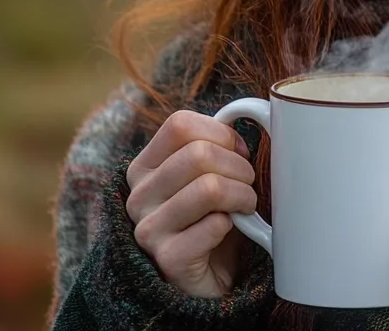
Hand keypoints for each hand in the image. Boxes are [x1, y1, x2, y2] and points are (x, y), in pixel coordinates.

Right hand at [125, 110, 256, 297]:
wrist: (208, 276)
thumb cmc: (212, 214)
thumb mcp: (210, 172)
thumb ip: (218, 143)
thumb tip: (251, 112)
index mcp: (144, 166)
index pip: (179, 124)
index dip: (220, 132)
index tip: (238, 151)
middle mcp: (138, 196)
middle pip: (199, 154)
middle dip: (239, 166)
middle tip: (247, 183)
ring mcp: (148, 230)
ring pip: (209, 187)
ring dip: (242, 194)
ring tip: (245, 204)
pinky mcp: (167, 260)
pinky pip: (214, 226)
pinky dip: (234, 223)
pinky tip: (231, 229)